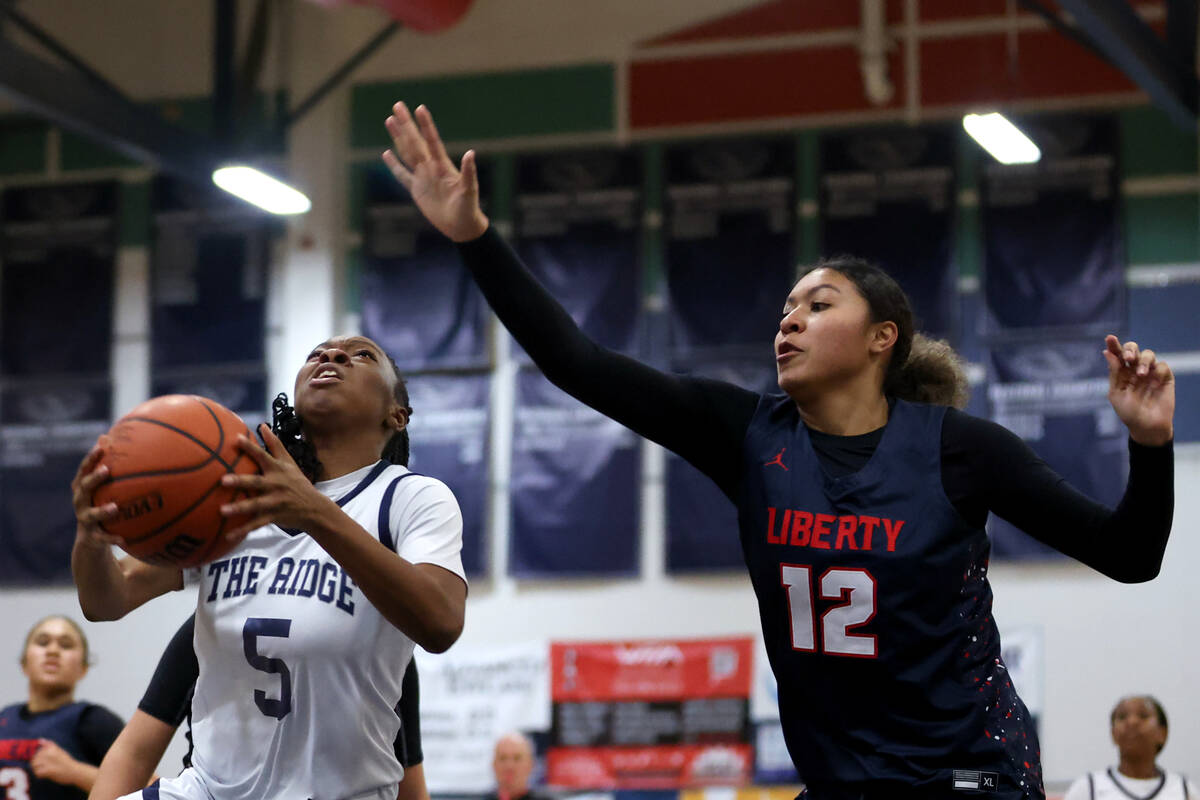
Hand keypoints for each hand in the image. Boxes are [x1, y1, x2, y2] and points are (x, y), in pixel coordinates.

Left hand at [31, 739, 82, 786]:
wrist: (74, 771)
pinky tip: (45, 775)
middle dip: (37, 764)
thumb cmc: (66, 761)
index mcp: (51, 748)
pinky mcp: (48, 770)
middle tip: (45, 767)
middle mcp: (49, 753)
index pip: (37, 752)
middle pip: (34, 759)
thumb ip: (49, 745)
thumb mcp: (59, 750)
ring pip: (34, 765)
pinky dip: (40, 775)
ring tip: (44, 771)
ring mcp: (48, 761)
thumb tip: (40, 740)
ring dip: (37, 769)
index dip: (39, 757)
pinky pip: (38, 772)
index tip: (45, 761)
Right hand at [71, 441, 121, 548]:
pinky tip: (123, 540)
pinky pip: (102, 538)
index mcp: (82, 488)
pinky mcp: (91, 536)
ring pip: (90, 515)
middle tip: (106, 470)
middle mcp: (80, 502)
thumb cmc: (100, 504)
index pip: (84, 470)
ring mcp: (84, 519)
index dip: (91, 459)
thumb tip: (114, 440)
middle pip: (84, 488)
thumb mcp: (104, 489)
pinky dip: (111, 539)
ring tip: (114, 508)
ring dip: (101, 511)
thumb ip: (109, 468)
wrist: (90, 540)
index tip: (101, 447)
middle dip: (94, 479)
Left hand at [219, 424, 340, 541]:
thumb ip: (274, 444)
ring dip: (239, 508)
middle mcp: (276, 485)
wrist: (314, 508)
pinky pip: (256, 524)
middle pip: (256, 482)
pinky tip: (228, 535)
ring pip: (255, 505)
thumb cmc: (297, 482)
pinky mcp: (274, 517)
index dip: (250, 448)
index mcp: (277, 470)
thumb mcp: (289, 462)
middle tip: (223, 480)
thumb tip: (262, 425)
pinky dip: (243, 530)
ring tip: (222, 511)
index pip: (263, 456)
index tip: (236, 439)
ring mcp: (275, 502)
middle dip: (240, 481)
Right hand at [382, 102, 489, 241]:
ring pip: (407, 152)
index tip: (419, 108)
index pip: (432, 141)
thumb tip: (471, 153)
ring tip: (390, 120)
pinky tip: (386, 153)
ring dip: (398, 137)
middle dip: (406, 124)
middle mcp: (431, 167)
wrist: (461, 226)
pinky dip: (394, 165)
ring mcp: (423, 177)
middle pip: (415, 142)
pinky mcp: (416, 189)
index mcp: (443, 166)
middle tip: (397, 105)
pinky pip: (402, 174)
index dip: (426, 125)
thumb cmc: (468, 208)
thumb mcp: (469, 191)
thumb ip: (469, 172)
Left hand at [1103, 335, 1173, 445]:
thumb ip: (1114, 373)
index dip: (1114, 345)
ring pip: (1148, 354)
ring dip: (1143, 361)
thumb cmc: (1129, 412)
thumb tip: (1107, 353)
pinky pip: (1162, 366)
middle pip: (1134, 349)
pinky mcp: (1165, 377)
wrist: (1147, 426)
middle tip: (1129, 357)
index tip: (1109, 338)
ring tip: (1140, 375)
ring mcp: (1150, 372)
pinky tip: (1154, 384)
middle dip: (1131, 349)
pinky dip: (1157, 372)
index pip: (1117, 355)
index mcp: (1121, 372)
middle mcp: (1135, 369)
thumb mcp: (1117, 393)